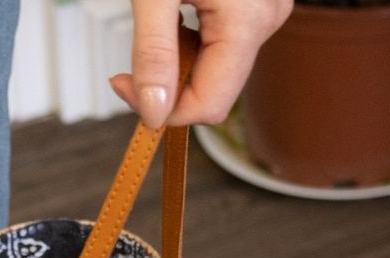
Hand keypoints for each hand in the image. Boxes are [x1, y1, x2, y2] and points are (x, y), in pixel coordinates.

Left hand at [109, 0, 292, 128]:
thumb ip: (153, 52)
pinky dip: (192, 40)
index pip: (207, 106)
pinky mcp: (258, 4)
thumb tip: (153, 114)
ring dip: (178, 60)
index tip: (122, 85)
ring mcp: (267, 11)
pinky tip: (178, 10)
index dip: (161, 110)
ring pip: (215, 69)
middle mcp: (267, 20)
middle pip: (212, 90)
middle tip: (132, 56)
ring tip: (161, 17)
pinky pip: (223, 44)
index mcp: (249, 21)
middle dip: (168, 84)